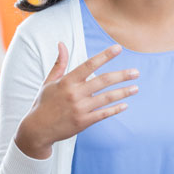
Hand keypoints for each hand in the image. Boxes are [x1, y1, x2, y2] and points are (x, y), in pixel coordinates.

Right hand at [14, 42, 138, 159]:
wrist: (37, 130)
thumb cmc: (45, 103)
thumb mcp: (49, 82)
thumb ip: (59, 63)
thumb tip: (62, 43)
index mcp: (67, 81)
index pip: (89, 64)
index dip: (105, 55)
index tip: (118, 48)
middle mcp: (74, 93)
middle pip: (103, 81)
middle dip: (122, 75)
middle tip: (136, 72)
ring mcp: (80, 108)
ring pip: (107, 98)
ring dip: (124, 92)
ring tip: (136, 88)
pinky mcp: (84, 122)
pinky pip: (104, 114)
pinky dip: (116, 109)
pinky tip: (126, 104)